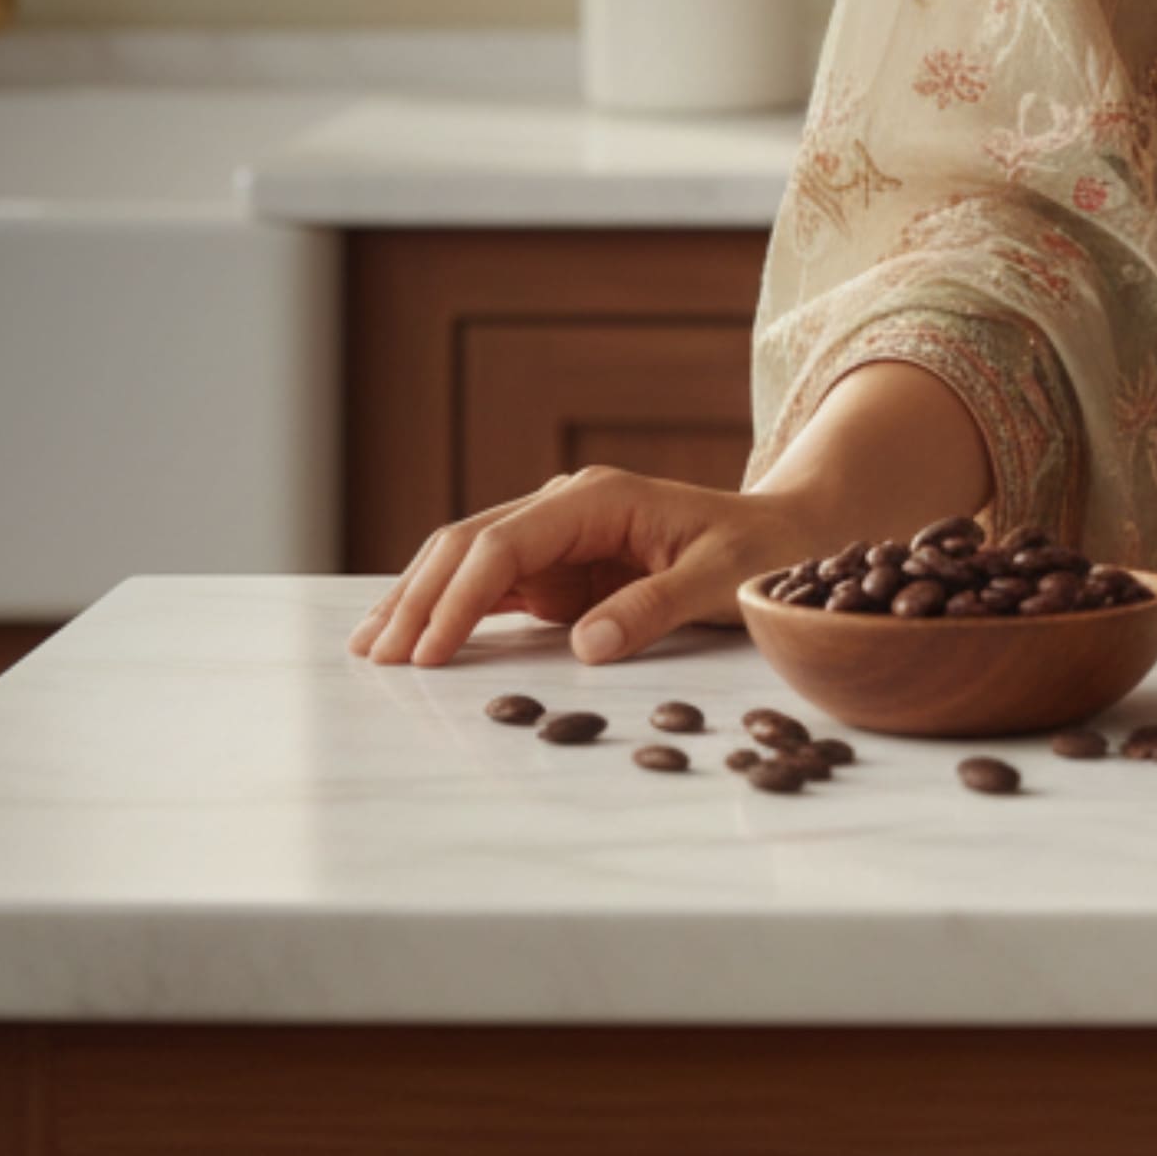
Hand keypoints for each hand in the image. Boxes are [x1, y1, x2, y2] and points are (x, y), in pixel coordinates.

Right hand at [349, 467, 819, 670]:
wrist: (785, 537)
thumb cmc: (760, 552)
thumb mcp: (721, 579)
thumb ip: (654, 607)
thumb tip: (586, 645)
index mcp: (600, 498)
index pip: (506, 542)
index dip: (460, 596)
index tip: (429, 652)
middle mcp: (568, 507)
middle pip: (470, 543)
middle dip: (419, 596)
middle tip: (377, 656)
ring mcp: (559, 537)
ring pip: (468, 561)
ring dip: (420, 600)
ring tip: (371, 648)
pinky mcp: (559, 568)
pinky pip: (491, 586)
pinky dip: (449, 610)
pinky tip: (413, 640)